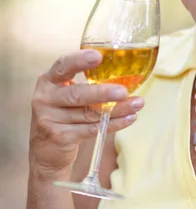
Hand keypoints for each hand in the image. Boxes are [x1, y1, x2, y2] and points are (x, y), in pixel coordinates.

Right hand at [29, 49, 143, 178]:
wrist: (46, 151)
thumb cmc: (62, 114)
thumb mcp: (65, 94)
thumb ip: (84, 82)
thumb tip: (124, 72)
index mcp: (48, 80)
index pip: (63, 66)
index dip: (80, 60)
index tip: (98, 56)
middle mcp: (45, 98)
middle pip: (77, 94)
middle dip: (102, 93)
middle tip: (124, 91)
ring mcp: (50, 119)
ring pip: (89, 113)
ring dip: (117, 109)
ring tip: (137, 104)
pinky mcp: (60, 137)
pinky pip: (92, 129)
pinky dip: (114, 123)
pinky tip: (129, 118)